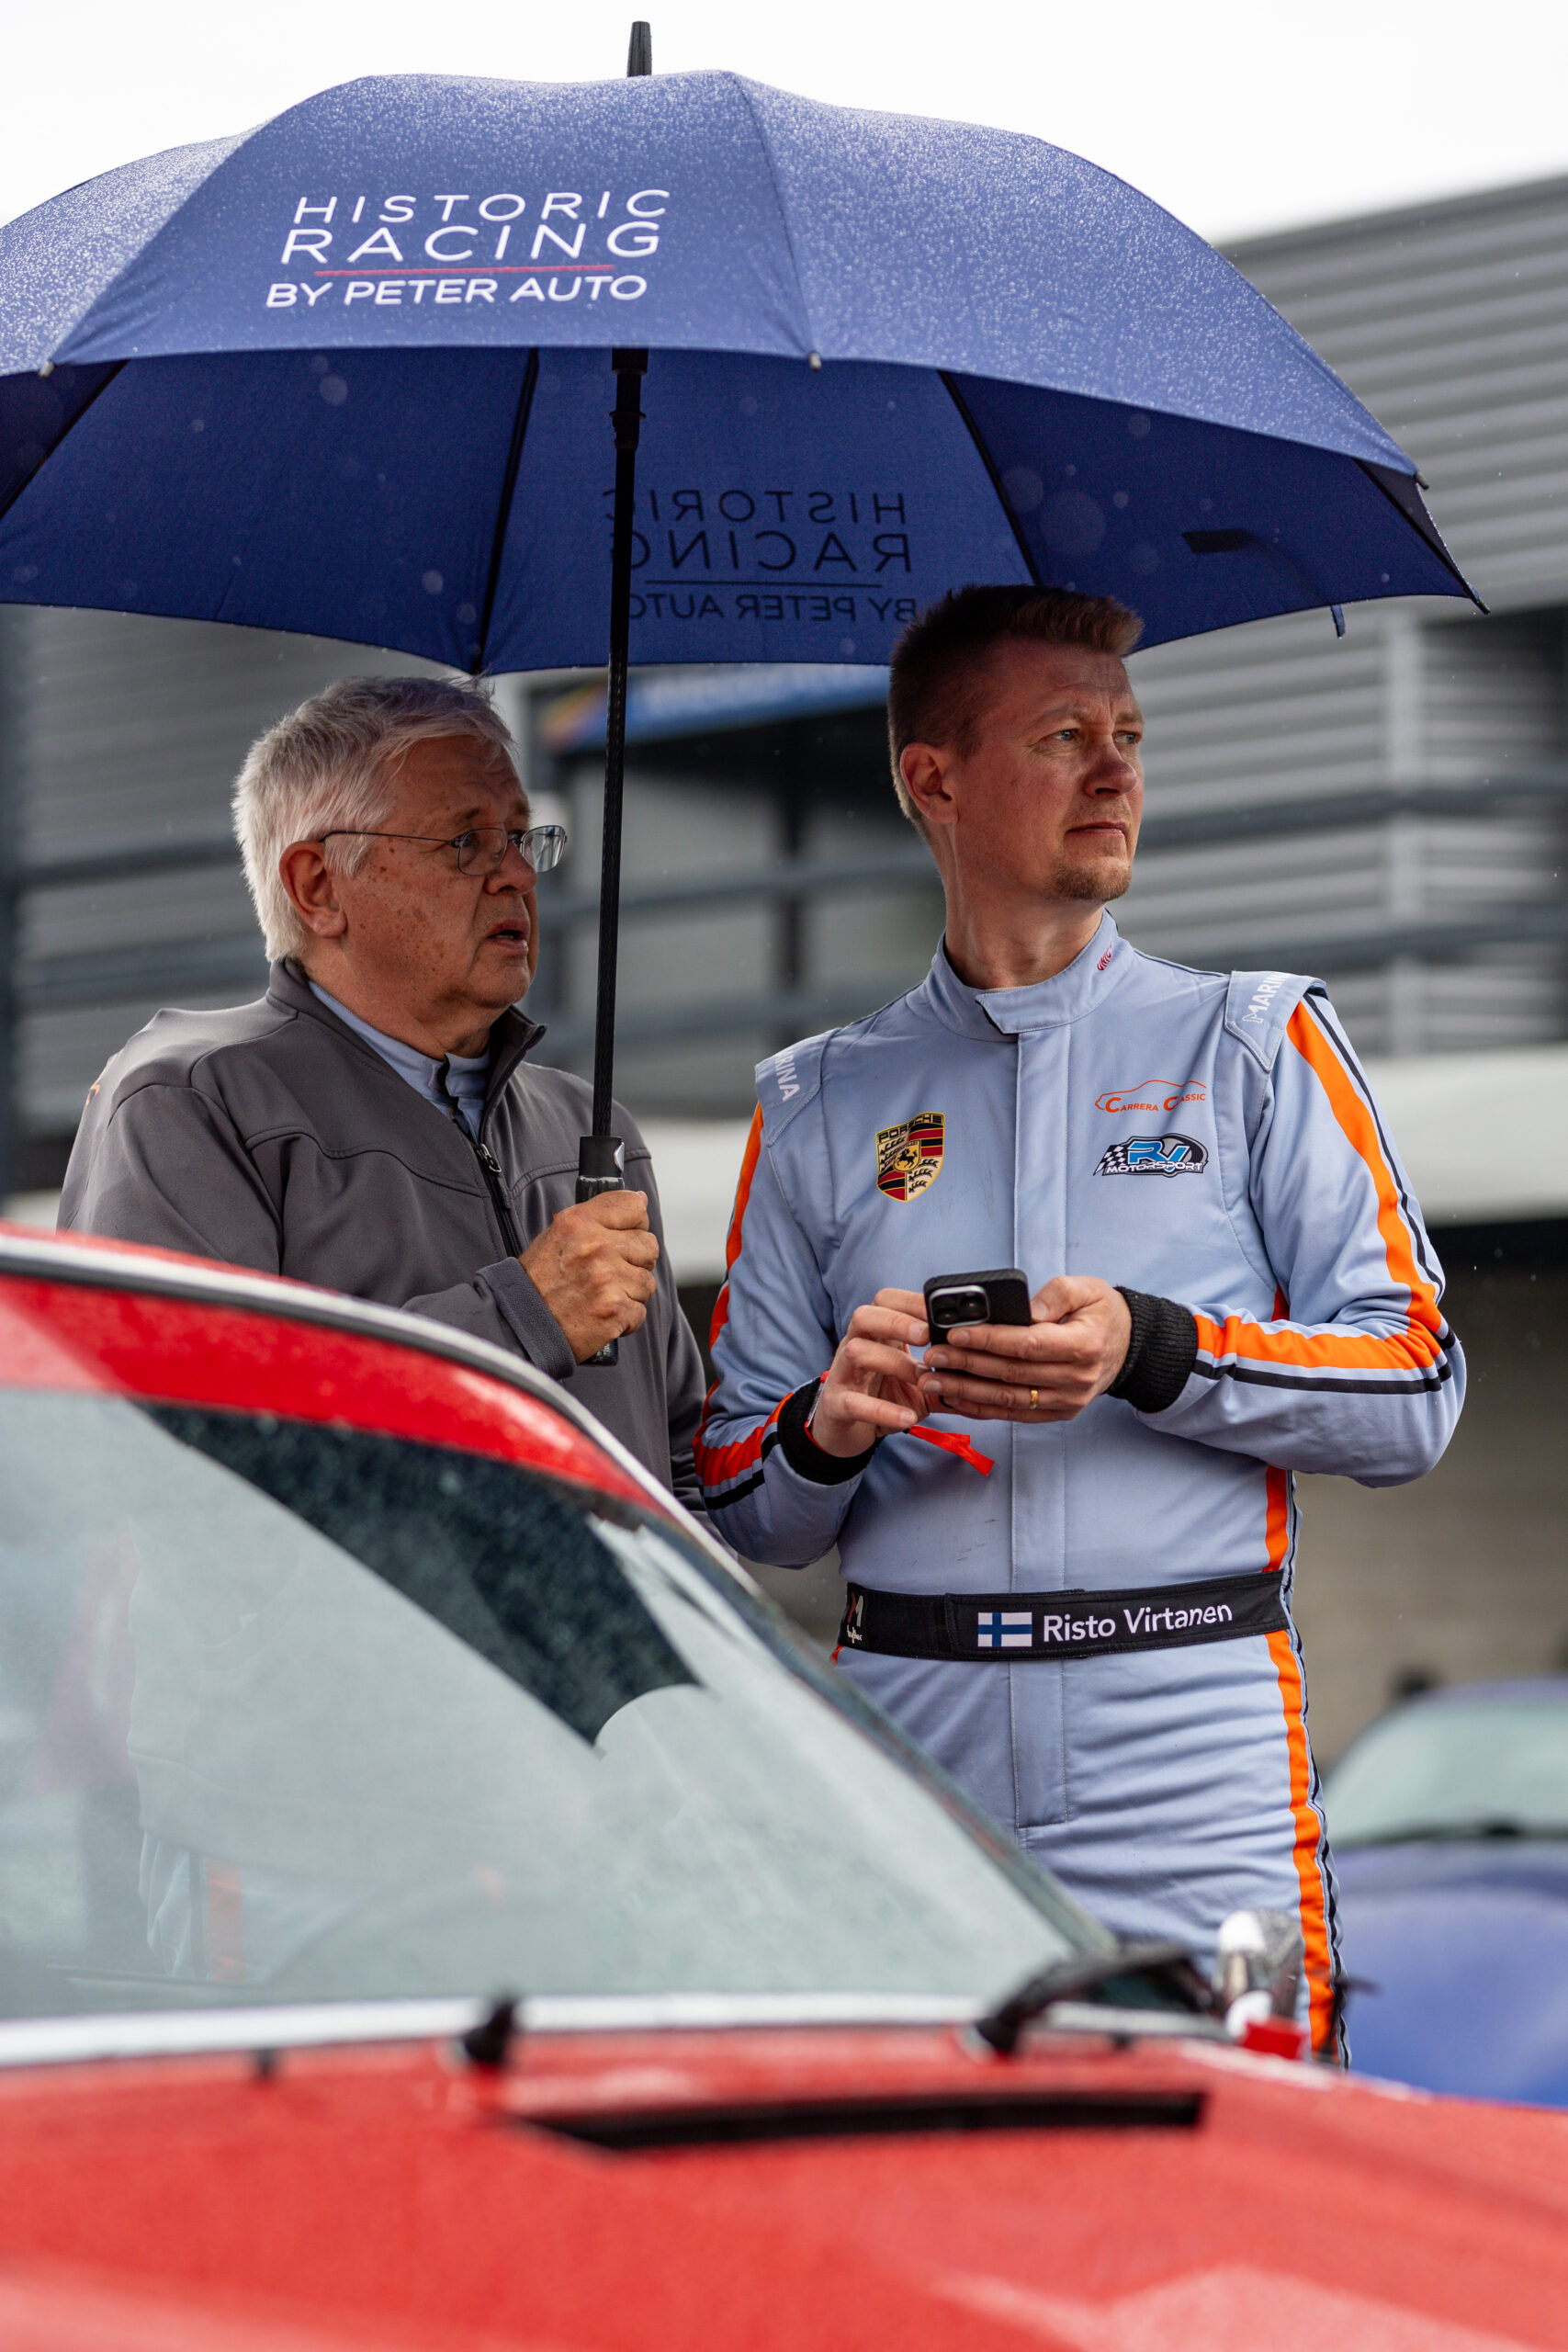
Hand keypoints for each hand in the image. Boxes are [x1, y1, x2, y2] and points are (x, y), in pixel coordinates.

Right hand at [521, 1193, 658, 1362]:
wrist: (521, 1323)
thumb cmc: (541, 1280)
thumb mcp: (560, 1234)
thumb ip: (599, 1216)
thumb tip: (641, 1199)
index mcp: (580, 1222)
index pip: (634, 1207)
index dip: (635, 1223)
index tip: (626, 1234)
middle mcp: (596, 1247)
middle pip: (649, 1245)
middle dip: (635, 1261)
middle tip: (610, 1271)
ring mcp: (607, 1279)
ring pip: (647, 1281)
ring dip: (629, 1292)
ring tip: (601, 1295)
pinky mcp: (614, 1310)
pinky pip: (640, 1311)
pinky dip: (625, 1318)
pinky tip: (601, 1313)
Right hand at [809, 1288, 936, 1457]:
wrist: (848, 1431)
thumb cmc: (886, 1397)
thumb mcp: (919, 1382)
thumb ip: (945, 1372)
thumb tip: (986, 1366)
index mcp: (876, 1335)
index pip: (886, 1301)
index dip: (911, 1302)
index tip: (941, 1312)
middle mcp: (855, 1346)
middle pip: (864, 1316)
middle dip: (896, 1321)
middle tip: (927, 1334)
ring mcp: (843, 1375)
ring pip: (856, 1352)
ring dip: (893, 1362)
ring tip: (921, 1377)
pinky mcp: (836, 1405)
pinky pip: (853, 1403)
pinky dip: (882, 1410)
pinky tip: (907, 1418)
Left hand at [922, 1276, 1130, 1422]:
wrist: (1126, 1346)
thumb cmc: (1101, 1313)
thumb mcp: (1086, 1289)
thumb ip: (1054, 1295)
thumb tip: (1022, 1311)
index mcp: (1084, 1345)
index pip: (1027, 1345)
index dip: (989, 1340)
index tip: (955, 1334)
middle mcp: (1076, 1379)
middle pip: (1012, 1374)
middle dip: (966, 1365)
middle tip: (933, 1356)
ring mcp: (1068, 1401)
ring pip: (1008, 1399)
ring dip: (966, 1392)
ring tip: (932, 1381)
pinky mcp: (1058, 1413)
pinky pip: (1014, 1413)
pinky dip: (982, 1409)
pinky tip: (954, 1399)